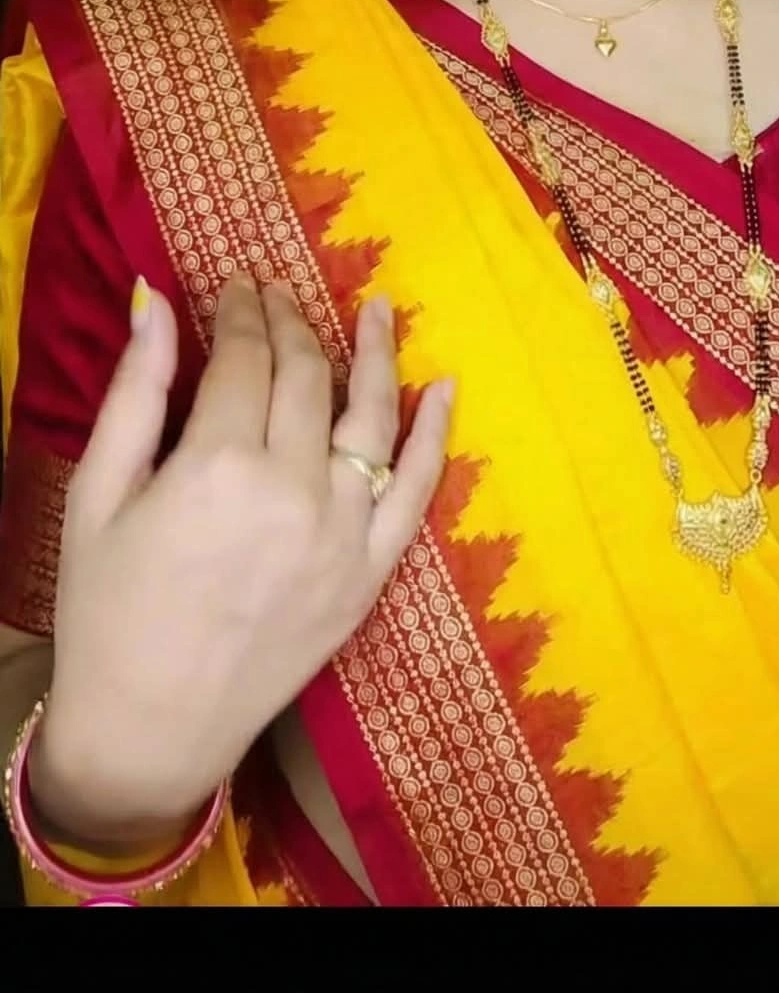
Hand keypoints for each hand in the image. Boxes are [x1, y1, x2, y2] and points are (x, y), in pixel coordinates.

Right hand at [31, 275, 450, 842]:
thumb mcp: (97, 495)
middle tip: (279, 295)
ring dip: (375, 355)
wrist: (147, 730)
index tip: (237, 286)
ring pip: (371, 419)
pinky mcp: (368, 576)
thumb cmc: (105, 611)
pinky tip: (443, 388)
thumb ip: (134, 393)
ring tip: (376, 309)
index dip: (240, 312)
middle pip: (305, 377)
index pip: (242, 357)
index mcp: (215, 466)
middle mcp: (290, 490)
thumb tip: (155, 300)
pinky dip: (434, 436)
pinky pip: (417, 493)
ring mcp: (340, 534)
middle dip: (291, 323)